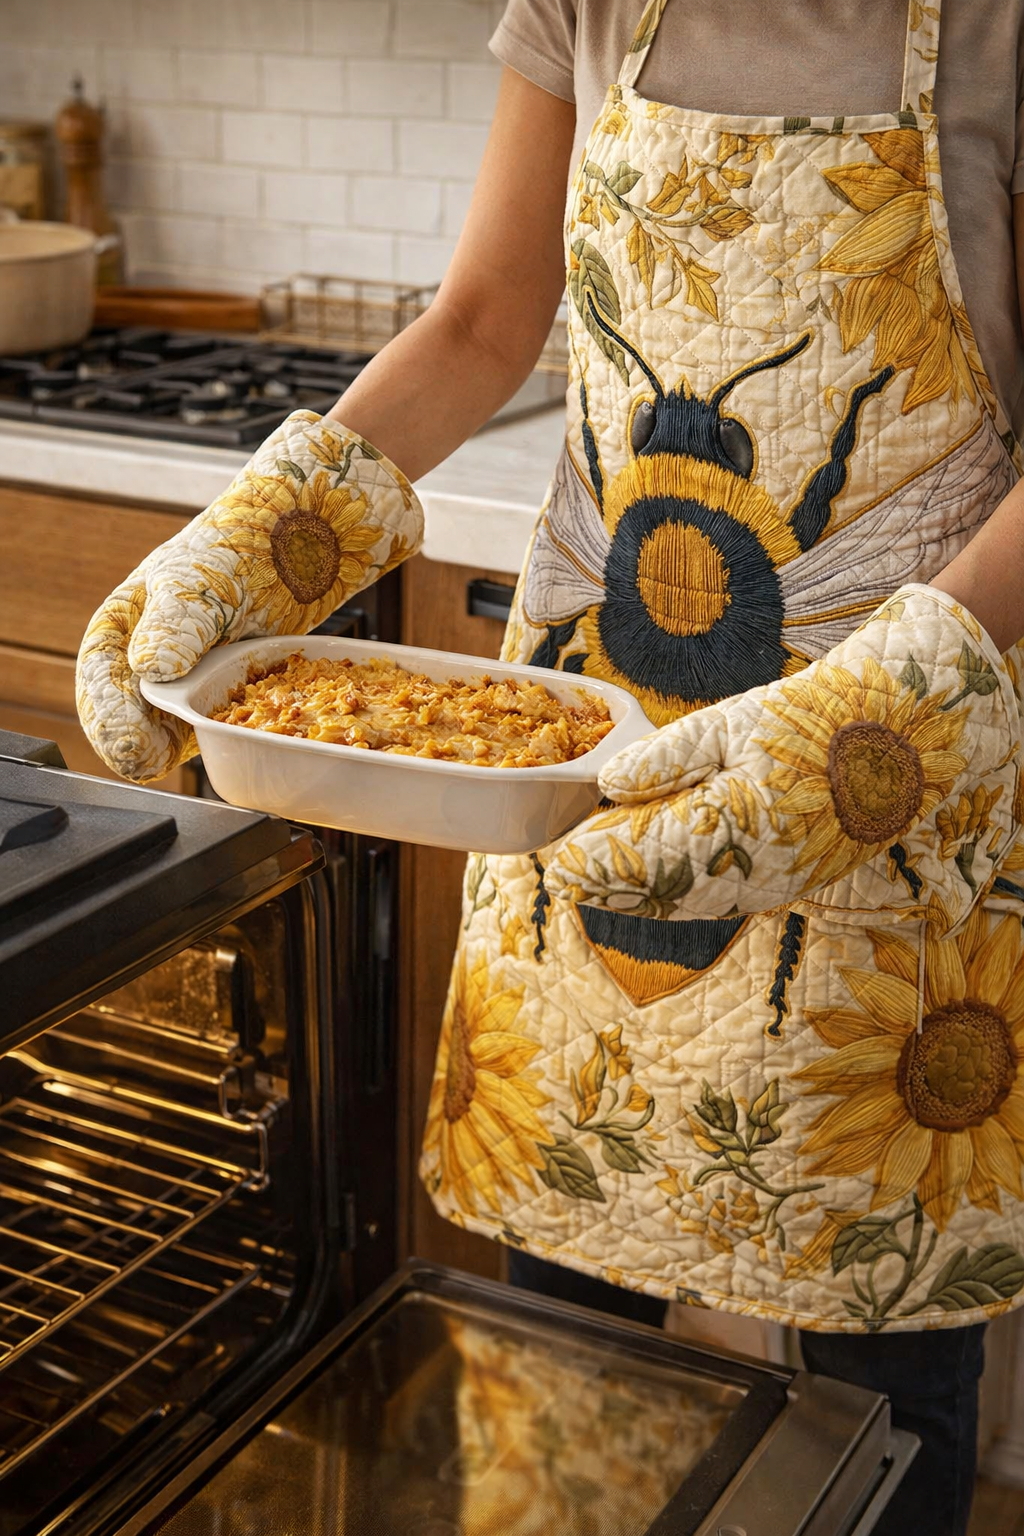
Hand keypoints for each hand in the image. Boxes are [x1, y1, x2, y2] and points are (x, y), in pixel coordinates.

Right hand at [76, 411, 421, 782]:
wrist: (310, 535)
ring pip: (174, 723)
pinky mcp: (233, 688)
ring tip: (186, 759)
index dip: (109, 715)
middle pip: (131, 710)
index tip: (129, 745)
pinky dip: (225, 735)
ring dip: (179, 744)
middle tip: (151, 762)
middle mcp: (155, 653)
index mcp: (129, 621)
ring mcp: (194, 674)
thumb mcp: (201, 576)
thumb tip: (148, 669)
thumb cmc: (244, 541)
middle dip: (136, 741)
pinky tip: (237, 743)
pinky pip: (220, 720)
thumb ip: (175, 622)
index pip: (101, 676)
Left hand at [544, 586, 1022, 932]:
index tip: (558, 857)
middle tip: (564, 871)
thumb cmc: (809, 717)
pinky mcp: (788, 885)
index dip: (597, 862)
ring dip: (637, 895)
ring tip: (593, 880)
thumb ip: (667, 757)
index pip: (647, 857)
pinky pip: (719, 903)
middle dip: (608, 883)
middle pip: (662, 891)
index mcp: (740, 822)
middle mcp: (758, 867)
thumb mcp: (730, 721)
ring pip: (689, 905)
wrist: (892, 735)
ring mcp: (776, 884)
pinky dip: (677, 898)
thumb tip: (608, 783)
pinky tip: (650, 885)